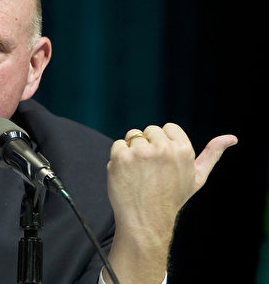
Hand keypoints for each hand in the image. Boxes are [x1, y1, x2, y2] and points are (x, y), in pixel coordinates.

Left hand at [104, 123, 236, 283]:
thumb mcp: (197, 177)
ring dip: (132, 151)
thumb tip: (231, 137)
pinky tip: (126, 175)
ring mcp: (140, 152)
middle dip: (148, 145)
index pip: (168, 127)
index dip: (164, 143)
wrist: (146, 222)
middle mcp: (163, 149)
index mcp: (183, 150)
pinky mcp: (121, 157)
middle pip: (149, 131)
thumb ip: (212, 154)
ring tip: (139, 173)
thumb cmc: (172, 199)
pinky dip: (118, 158)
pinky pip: (118, 145)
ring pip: (132, 136)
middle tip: (151, 170)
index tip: (163, 161)